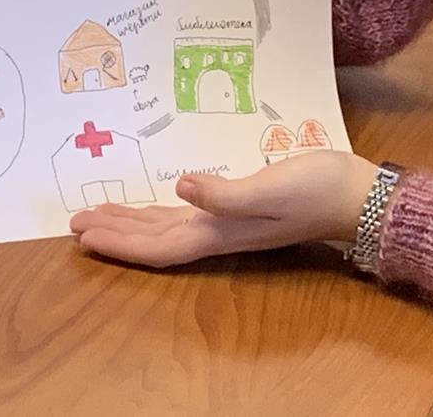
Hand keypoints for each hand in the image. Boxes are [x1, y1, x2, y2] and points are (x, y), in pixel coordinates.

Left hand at [70, 151, 375, 266]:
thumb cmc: (317, 188)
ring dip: (129, 225)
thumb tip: (180, 185)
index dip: (119, 243)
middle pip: (154, 240)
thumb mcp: (271, 188)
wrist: (358, 194)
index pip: (158, 246)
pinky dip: (156, 214)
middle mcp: (217, 232)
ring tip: (96, 218)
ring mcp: (226, 223)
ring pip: (165, 229)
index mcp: (219, 232)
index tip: (83, 236)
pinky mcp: (235, 208)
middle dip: (114, 234)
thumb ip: (225, 193)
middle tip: (73, 225)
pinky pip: (182, 216)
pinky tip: (147, 208)